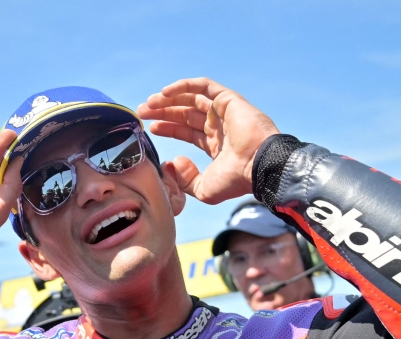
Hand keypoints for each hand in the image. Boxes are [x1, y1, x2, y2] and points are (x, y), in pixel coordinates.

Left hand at [138, 77, 279, 204]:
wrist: (258, 167)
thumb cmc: (236, 181)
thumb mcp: (204, 189)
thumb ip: (186, 181)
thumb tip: (173, 163)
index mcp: (217, 144)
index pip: (188, 131)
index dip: (168, 128)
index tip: (150, 128)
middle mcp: (220, 126)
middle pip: (186, 113)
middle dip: (163, 112)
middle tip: (142, 113)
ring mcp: (225, 111)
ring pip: (192, 98)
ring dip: (169, 99)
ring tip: (149, 104)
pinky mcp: (228, 100)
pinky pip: (203, 86)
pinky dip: (183, 86)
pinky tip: (164, 93)